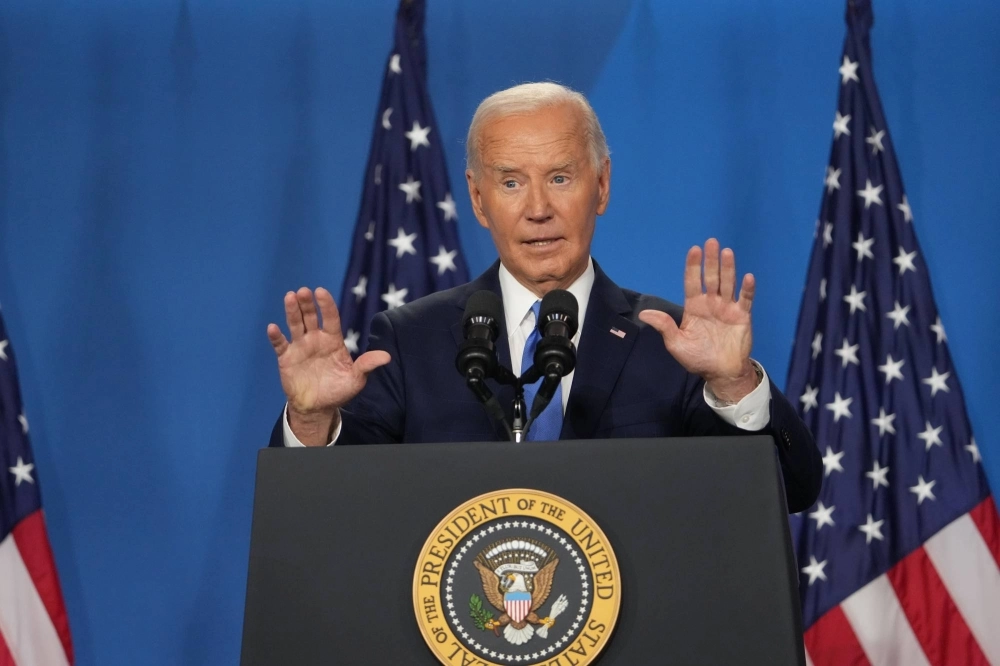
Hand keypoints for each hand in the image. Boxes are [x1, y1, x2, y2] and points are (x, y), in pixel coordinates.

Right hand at [267, 287, 389, 444]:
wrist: (318, 408)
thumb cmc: (338, 390)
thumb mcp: (356, 379)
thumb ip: (367, 365)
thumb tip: (387, 357)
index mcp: (333, 340)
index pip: (331, 318)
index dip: (326, 305)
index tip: (321, 292)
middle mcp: (316, 339)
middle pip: (311, 317)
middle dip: (307, 304)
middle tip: (303, 291)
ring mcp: (300, 347)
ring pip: (295, 325)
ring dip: (292, 312)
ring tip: (290, 297)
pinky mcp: (286, 358)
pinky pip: (280, 345)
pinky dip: (276, 336)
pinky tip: (273, 328)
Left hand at [638, 239, 757, 402]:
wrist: (721, 372)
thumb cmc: (697, 358)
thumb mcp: (676, 344)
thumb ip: (664, 326)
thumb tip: (644, 313)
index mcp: (694, 307)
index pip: (692, 282)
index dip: (693, 267)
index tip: (694, 250)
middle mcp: (711, 303)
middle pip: (711, 278)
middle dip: (711, 261)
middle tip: (711, 242)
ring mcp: (728, 308)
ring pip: (728, 284)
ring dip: (728, 268)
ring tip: (727, 252)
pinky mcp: (743, 316)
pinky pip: (745, 299)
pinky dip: (747, 289)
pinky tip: (747, 277)